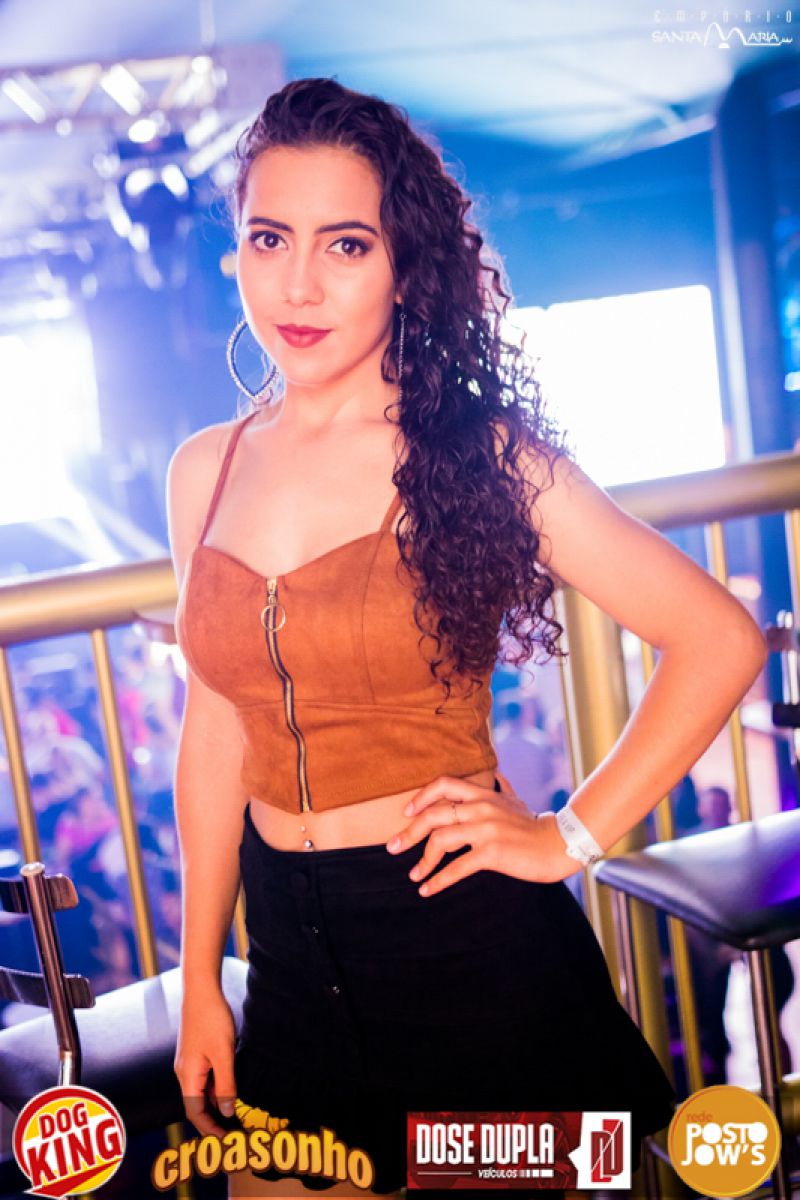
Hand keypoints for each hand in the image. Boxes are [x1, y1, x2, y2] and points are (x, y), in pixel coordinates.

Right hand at [174, 986, 237, 1137]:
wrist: (201, 990)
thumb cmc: (211, 1019)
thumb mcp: (223, 1053)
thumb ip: (225, 1084)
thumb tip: (227, 1111)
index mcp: (188, 1076)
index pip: (194, 1113)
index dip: (209, 1129)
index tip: (226, 1141)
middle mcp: (184, 1072)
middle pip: (196, 1105)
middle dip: (212, 1121)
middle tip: (233, 1133)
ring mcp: (189, 1063)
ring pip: (201, 1092)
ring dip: (215, 1105)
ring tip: (234, 1116)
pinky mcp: (196, 1054)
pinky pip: (204, 1080)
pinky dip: (216, 1090)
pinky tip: (230, 1089)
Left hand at [385, 771, 579, 894]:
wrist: (559, 844)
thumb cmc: (535, 825)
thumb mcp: (516, 800)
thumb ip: (502, 786)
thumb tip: (497, 775)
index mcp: (483, 794)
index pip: (444, 784)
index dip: (421, 797)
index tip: (407, 812)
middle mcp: (481, 808)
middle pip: (432, 815)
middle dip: (408, 832)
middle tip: (393, 847)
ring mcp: (486, 830)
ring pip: (440, 840)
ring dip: (421, 860)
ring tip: (413, 875)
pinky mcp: (492, 853)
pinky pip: (456, 867)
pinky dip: (437, 880)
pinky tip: (427, 889)